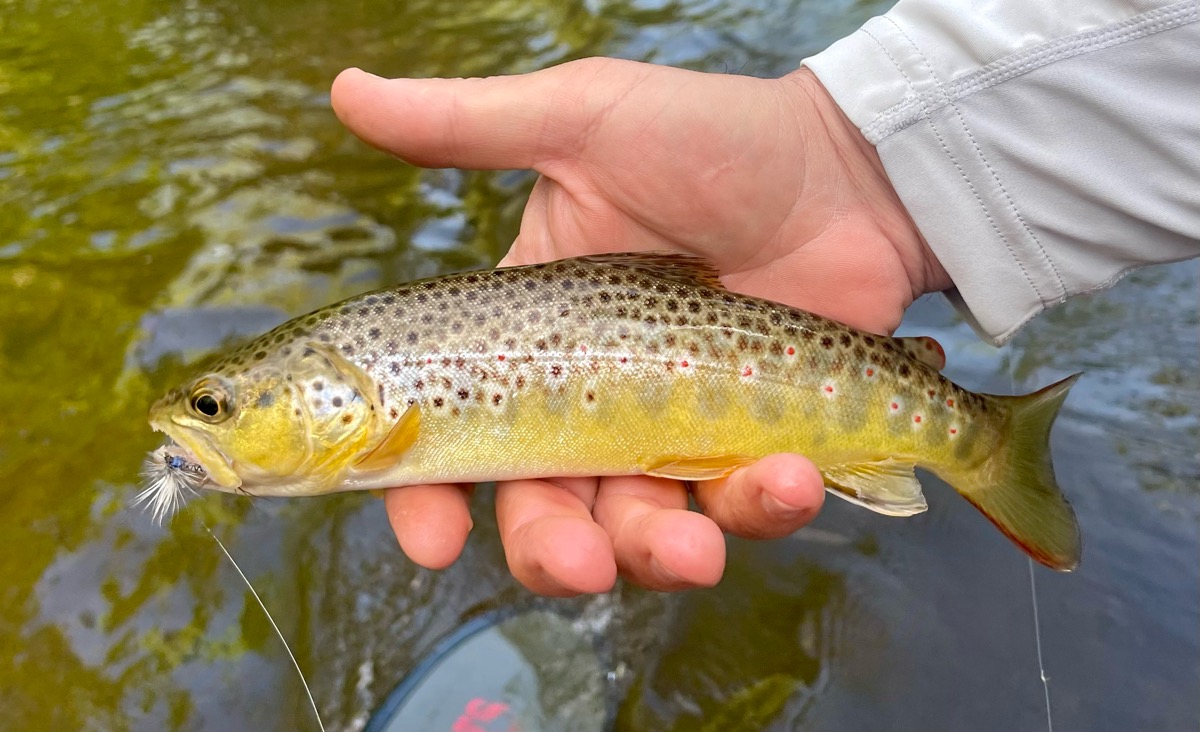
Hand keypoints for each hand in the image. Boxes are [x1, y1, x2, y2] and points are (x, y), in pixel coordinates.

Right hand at [331, 58, 948, 594]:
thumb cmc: (716, 140)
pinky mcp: (749, 449)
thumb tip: (345, 88)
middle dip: (551, 552)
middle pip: (543, 510)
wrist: (853, 173)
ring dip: (658, 554)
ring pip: (638, 531)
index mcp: (531, 336)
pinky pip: (736, 509)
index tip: (432, 538)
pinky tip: (789, 475)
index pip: (456, 433)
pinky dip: (756, 510)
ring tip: (698, 547)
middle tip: (578, 563)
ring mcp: (672, 432)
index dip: (426, 494)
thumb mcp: (585, 121)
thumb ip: (468, 125)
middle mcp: (589, 400)